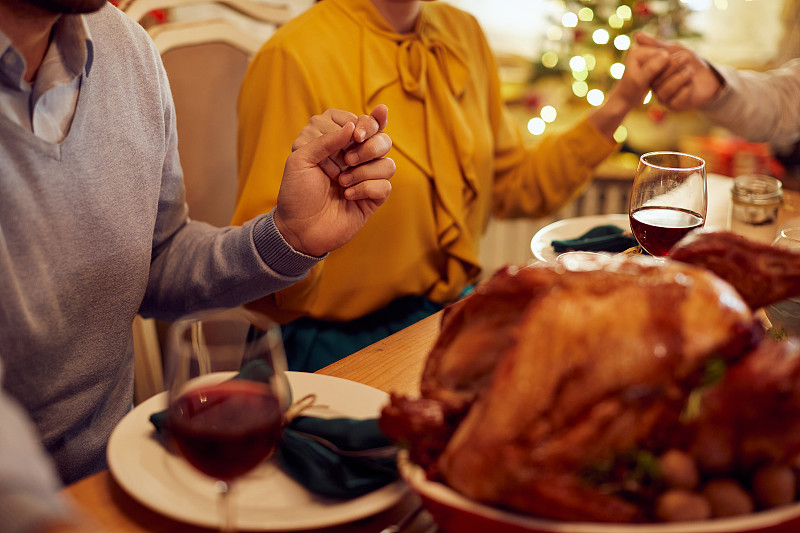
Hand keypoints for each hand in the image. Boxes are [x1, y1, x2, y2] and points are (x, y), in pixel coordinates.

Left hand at [274, 108, 394, 256]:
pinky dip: (365, 189)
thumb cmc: (296, 193)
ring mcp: (366, 177)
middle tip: (348, 160)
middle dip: (369, 147)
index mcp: (337, 142)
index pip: (362, 121)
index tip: (353, 135)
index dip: (362, 125)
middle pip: (382, 138)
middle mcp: (354, 157)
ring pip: (387, 163)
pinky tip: (347, 196)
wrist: (299, 229)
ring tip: (341, 182)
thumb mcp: (300, 159)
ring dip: (364, 171)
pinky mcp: (373, 197)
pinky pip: (385, 185)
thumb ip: (326, 139)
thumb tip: (353, 126)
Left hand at [587, 42, 668, 138]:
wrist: (618, 106)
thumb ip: (650, 69)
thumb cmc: (624, 96)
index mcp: (637, 50)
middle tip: (652, 88)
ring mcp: (646, 60)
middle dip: (666, 74)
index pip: (663, 55)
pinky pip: (667, 72)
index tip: (650, 84)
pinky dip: (666, 81)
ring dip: (668, 78)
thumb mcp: (637, 83)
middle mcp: (641, 51)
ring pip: (669, 67)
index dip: (663, 71)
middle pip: (668, 60)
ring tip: (653, 89)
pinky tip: (660, 89)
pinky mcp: (650, 69)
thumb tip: (664, 56)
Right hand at [635, 32, 722, 110]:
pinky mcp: (675, 106)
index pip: (647, 69)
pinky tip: (691, 84)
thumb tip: (636, 35)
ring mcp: (664, 98)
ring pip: (665, 90)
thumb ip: (656, 45)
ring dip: (680, 78)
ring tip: (690, 70)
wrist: (709, 76)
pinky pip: (676, 99)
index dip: (657, 60)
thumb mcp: (674, 49)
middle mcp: (655, 87)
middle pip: (656, 80)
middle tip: (685, 56)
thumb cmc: (689, 62)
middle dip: (672, 66)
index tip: (669, 53)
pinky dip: (686, 89)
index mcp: (651, 74)